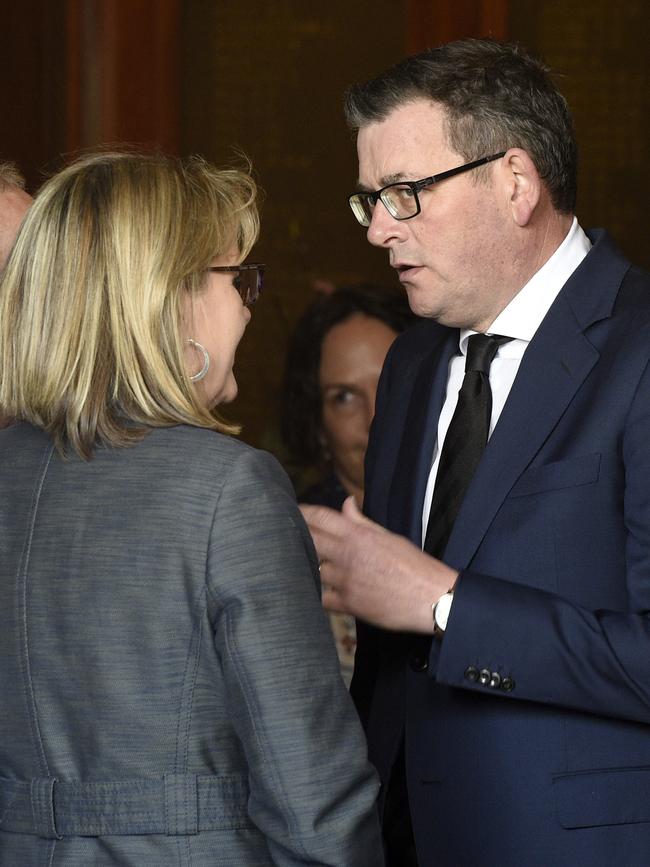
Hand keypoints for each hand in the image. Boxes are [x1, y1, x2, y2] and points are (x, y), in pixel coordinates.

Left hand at [300, 496, 457, 632]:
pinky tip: (324, 592)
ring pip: (314, 569)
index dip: (303, 512)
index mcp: (358, 535)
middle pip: (309, 540)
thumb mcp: (389, 536)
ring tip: (314, 566)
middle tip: (287, 535)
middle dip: (297, 536)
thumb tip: (346, 503)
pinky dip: (321, 595)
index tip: (293, 511)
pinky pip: (322, 598)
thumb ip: (362, 521)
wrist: (431, 598)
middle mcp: (347, 554)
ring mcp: (345, 580)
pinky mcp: (348, 603)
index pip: (321, 517)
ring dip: (313, 567)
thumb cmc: (414, 565)